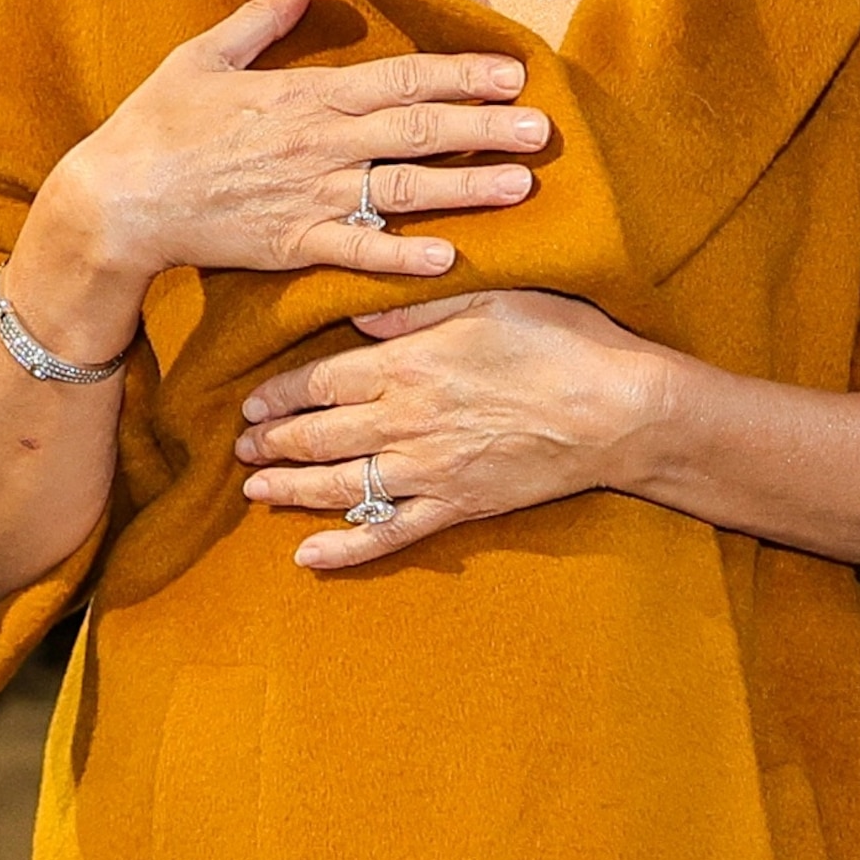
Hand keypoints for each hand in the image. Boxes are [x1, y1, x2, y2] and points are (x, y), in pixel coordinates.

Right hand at [14, 0, 549, 344]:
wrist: (115, 199)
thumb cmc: (156, 125)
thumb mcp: (202, 56)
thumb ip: (260, 19)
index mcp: (304, 94)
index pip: (399, 80)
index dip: (460, 75)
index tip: (512, 72)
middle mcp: (317, 144)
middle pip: (417, 131)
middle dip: (485, 127)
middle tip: (544, 128)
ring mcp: (308, 197)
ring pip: (403, 190)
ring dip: (466, 187)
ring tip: (521, 186)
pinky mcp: (291, 245)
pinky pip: (358, 253)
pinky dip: (404, 256)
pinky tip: (451, 258)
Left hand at [236, 290, 666, 567]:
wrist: (618, 410)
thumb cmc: (561, 342)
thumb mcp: (487, 300)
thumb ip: (415, 310)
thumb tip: (356, 318)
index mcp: (408, 365)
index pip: (320, 382)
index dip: (279, 395)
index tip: (251, 402)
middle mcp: (406, 421)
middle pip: (318, 437)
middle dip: (272, 444)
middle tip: (240, 447)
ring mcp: (429, 471)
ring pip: (340, 488)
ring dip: (290, 491)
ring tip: (256, 490)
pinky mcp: (456, 508)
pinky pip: (388, 536)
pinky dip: (344, 550)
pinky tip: (308, 559)